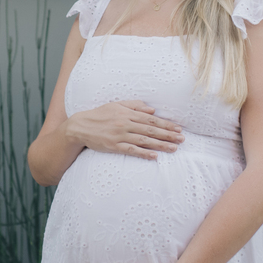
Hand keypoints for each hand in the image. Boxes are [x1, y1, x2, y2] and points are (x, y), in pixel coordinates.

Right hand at [64, 101, 183, 159]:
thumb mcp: (117, 105)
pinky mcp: (114, 146)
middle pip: (151, 130)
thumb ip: (134, 106)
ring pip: (144, 141)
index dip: (165, 124)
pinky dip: (143, 153)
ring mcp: (120, 136)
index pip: (151, 119)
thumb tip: (152, 110)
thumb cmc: (100, 115)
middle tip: (182, 139)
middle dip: (167, 135)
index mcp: (127, 114)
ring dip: (160, 145)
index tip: (178, 129)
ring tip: (173, 148)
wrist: (80, 126)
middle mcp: (125, 124)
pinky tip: (154, 157)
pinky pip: (131, 150)